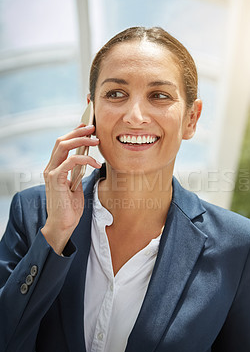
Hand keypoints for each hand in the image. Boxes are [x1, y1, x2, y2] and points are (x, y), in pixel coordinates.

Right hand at [41, 124, 100, 253]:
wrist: (63, 225)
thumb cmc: (69, 208)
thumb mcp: (76, 185)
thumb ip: (77, 173)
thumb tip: (86, 161)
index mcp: (55, 168)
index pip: (62, 144)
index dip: (74, 133)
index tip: (86, 127)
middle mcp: (50, 167)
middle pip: (62, 141)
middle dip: (78, 132)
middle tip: (93, 128)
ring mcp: (51, 172)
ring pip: (64, 146)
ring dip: (82, 141)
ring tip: (97, 141)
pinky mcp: (56, 179)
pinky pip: (71, 161)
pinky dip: (85, 159)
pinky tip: (96, 164)